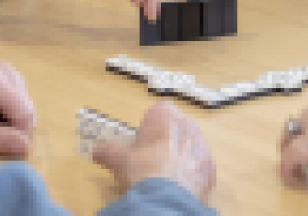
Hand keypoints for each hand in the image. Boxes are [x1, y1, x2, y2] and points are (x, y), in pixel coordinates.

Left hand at [0, 61, 36, 158]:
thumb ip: (2, 140)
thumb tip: (29, 147)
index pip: (26, 114)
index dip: (19, 137)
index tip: (0, 150)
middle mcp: (4, 69)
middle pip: (27, 109)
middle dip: (13, 128)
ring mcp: (4, 70)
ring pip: (24, 106)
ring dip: (10, 122)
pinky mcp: (3, 75)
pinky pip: (18, 101)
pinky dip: (7, 114)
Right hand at [93, 102, 215, 201]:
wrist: (165, 197)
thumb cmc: (140, 168)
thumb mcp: (118, 159)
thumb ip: (108, 151)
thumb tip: (95, 151)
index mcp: (165, 115)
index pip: (160, 111)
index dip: (151, 126)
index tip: (143, 141)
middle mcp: (188, 124)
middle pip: (177, 128)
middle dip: (167, 140)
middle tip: (153, 159)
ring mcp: (203, 146)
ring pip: (191, 147)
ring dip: (182, 156)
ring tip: (167, 175)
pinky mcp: (211, 168)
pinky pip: (201, 167)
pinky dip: (192, 175)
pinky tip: (180, 187)